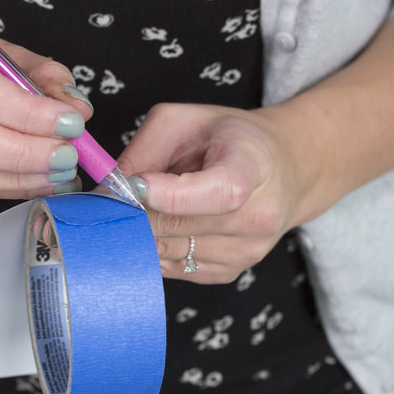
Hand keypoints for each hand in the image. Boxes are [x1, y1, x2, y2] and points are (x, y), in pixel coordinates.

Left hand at [119, 103, 313, 282]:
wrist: (284, 170)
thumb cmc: (233, 139)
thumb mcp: (187, 120)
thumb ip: (144, 150)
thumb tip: (109, 192)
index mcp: (253, 169)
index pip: (216, 193)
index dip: (168, 194)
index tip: (135, 186)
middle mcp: (258, 217)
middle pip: (177, 227)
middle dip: (137, 212)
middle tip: (122, 195)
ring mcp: (247, 251)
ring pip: (167, 253)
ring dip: (146, 232)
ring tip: (154, 205)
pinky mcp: (231, 273)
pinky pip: (175, 269)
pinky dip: (160, 248)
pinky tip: (170, 224)